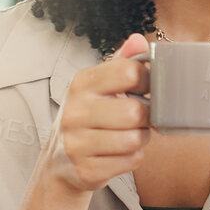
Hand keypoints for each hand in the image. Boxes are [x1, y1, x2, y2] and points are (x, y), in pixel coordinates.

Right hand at [40, 33, 151, 195]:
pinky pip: (130, 161)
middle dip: (146, 117)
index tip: (147, 89)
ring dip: (141, 139)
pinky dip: (133, 158)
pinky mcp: (86, 169)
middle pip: (135, 111)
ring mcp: (77, 143)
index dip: (148, 81)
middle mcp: (74, 111)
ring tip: (129, 135)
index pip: (129, 72)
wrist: (61, 162)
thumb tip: (139, 40)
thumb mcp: (99, 87)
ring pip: (134, 139)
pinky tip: (119, 153)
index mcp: (81, 83)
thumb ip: (121, 62)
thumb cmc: (89, 118)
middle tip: (140, 118)